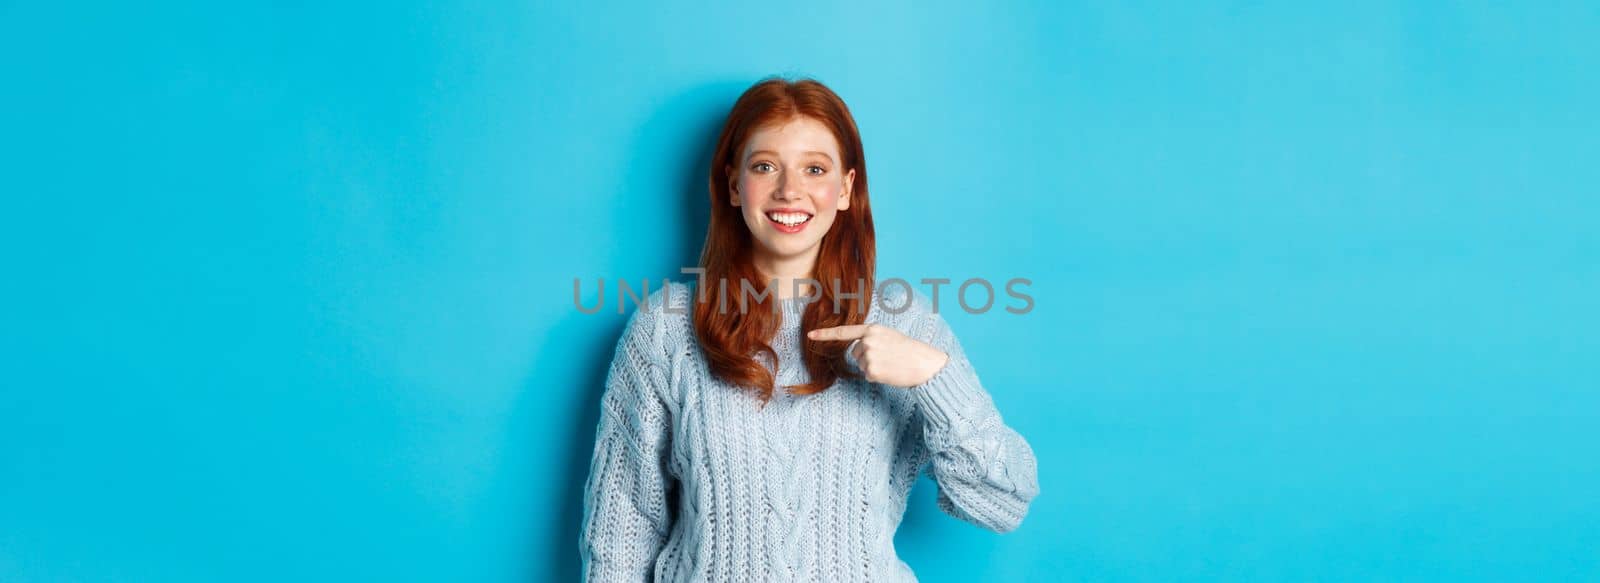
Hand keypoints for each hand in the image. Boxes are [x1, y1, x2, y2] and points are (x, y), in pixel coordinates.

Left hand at [807, 323, 948, 387]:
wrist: (925, 364)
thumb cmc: (910, 350)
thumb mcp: (890, 336)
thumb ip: (872, 338)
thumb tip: (856, 350)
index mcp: (873, 329)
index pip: (844, 332)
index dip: (825, 334)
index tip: (810, 335)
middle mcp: (868, 341)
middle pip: (855, 353)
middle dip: (868, 357)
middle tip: (889, 357)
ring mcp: (869, 356)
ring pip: (861, 366)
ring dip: (874, 368)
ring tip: (891, 364)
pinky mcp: (872, 371)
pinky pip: (867, 376)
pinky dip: (877, 377)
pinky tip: (890, 373)